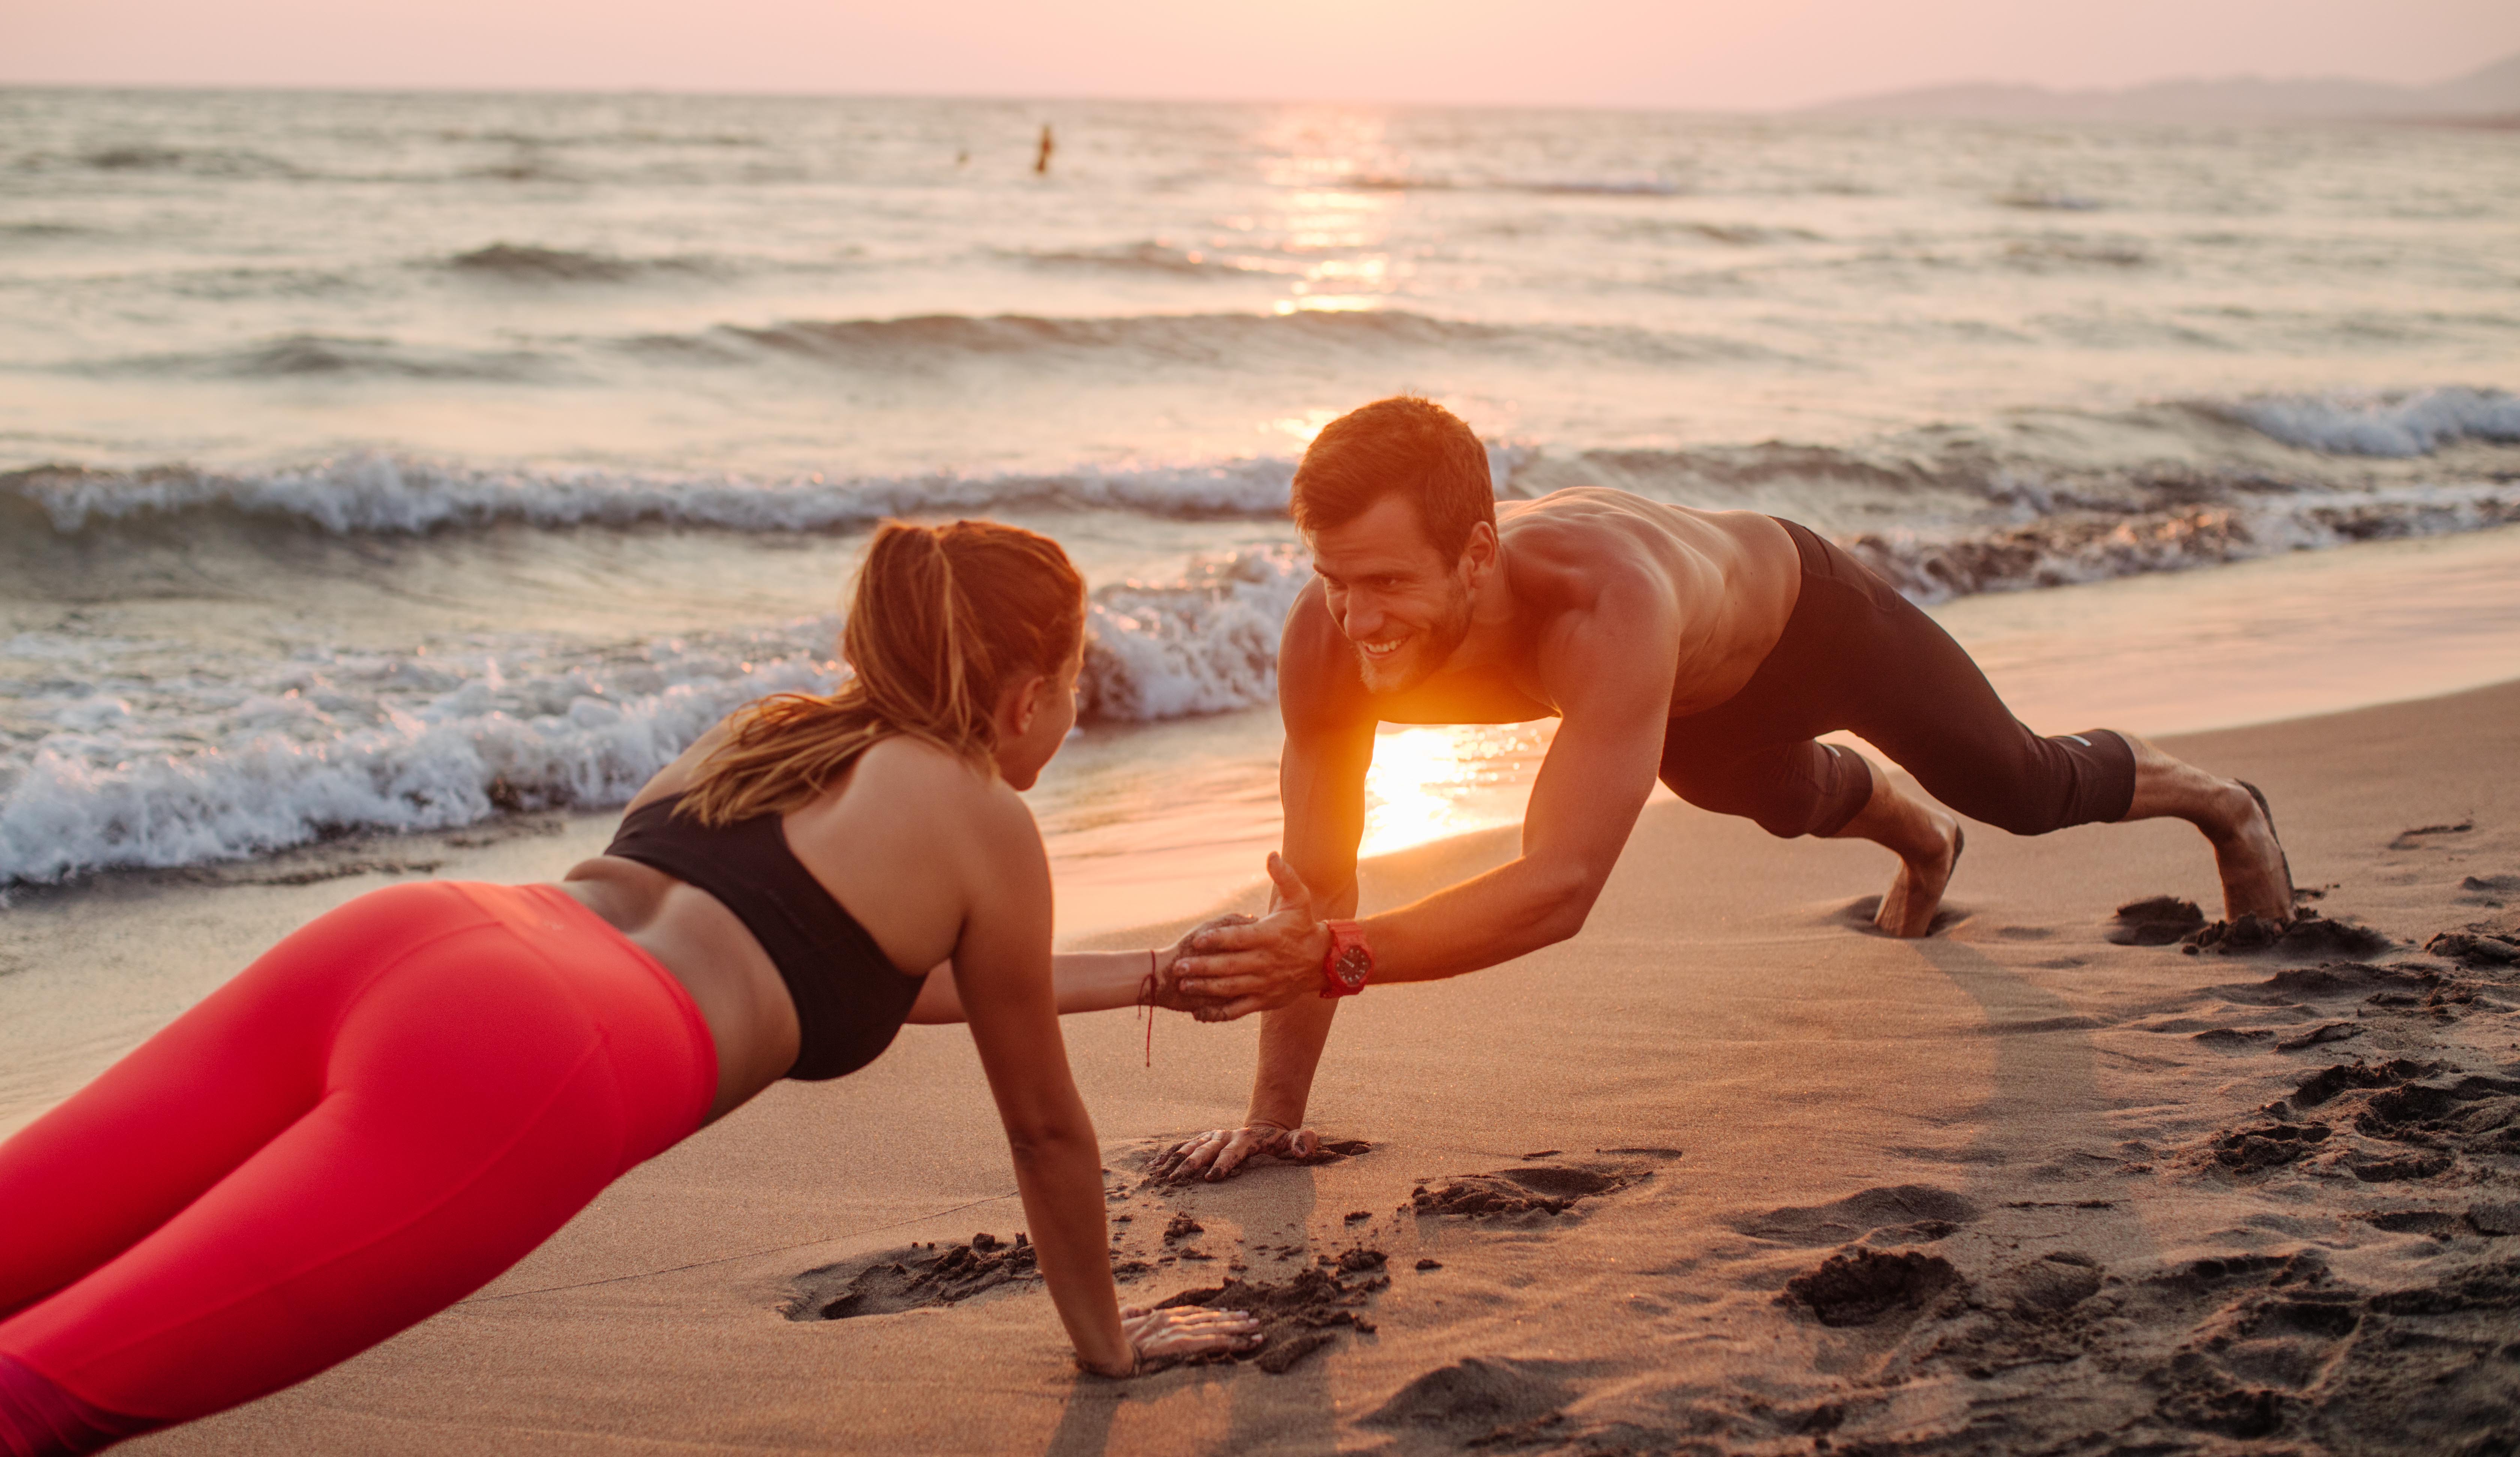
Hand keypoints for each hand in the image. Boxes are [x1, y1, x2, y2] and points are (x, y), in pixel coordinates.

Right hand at [1118, 1304, 1262, 1368]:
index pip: (1192, 1312)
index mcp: (1161, 1316)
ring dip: (1238, 1329)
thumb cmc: (1110, 1335)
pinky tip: (1246, 1342)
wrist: (1110, 1349)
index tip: (1225, 1312)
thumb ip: (1134, 1312)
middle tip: (1250, 1318)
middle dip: (1231, 1318)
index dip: (1210, 1313)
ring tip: (1256, 1328)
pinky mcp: (1184, 1345)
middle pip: (1209, 1318)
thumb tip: (1142, 1309)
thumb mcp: (1122, 1317)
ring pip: (1217, 1328)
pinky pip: (1214, 1343)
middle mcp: (1175, 1321)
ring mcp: (1180, 1332)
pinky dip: (1233, 1342)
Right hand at [1149, 1121, 1320, 1182]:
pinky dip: (1167, 1155)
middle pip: (1206, 1149)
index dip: (1223, 1163)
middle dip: (1192, 1164)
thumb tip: (1301, 1150)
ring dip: (1175, 1161)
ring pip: (1190, 1147)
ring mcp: (1212, 1137)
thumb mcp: (1297, 1140)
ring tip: (1161, 1176)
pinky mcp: (1203, 1140)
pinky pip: (1181, 1147)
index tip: (1212, 1177)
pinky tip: (1153, 1167)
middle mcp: (1225, 1136)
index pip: (1233, 1152)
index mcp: (1246, 1139)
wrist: (1267, 1127)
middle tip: (1179, 1180)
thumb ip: (1304, 1142)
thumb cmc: (1282, 1141)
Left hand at [1170, 854, 1331, 1020]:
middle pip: (1230, 966)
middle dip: (1203, 968)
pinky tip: (1199, 1014)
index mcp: (1269, 937)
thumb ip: (1285, 876)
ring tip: (1184, 987)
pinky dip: (1219, 1014)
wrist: (1323, 961)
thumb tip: (1272, 854)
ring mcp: (1264, 984)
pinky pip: (1238, 1009)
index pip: (1239, 939)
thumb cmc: (1304, 926)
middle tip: (1179, 967)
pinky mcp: (1264, 1000)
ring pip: (1231, 988)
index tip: (1197, 940)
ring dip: (1206, 989)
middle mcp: (1265, 962)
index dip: (1217, 940)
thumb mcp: (1299, 898)